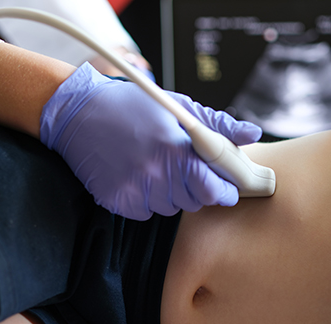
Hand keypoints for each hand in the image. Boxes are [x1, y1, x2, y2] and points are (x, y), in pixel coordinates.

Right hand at [40, 63, 261, 219]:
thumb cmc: (131, 105)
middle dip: (198, 188)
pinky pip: (146, 212)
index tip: (226, 184)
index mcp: (176, 150)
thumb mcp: (177, 106)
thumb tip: (252, 134)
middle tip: (186, 168)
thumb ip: (218, 124)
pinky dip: (147, 199)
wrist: (78, 112)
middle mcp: (155, 174)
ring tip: (157, 166)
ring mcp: (134, 190)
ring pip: (171, 208)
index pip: (215, 188)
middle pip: (195, 201)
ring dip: (172, 193)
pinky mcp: (116, 201)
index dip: (225, 188)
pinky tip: (137, 175)